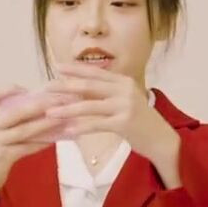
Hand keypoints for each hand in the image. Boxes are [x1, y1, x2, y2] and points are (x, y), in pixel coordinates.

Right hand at [0, 85, 69, 198]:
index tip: (26, 89)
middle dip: (39, 105)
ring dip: (45, 124)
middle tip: (58, 100)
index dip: (8, 89)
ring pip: (24, 130)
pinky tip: (54, 138)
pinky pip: (27, 147)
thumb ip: (5, 118)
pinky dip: (41, 142)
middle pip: (15, 112)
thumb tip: (37, 104)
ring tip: (61, 118)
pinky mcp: (3, 157)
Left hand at [41, 61, 179, 164]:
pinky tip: (68, 131)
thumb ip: (106, 93)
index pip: (94, 73)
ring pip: (89, 106)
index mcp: (123, 81)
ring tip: (50, 113)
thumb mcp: (124, 101)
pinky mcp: (124, 123)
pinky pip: (97, 124)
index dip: (74, 69)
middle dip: (65, 87)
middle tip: (46, 88)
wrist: (161, 139)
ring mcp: (125, 106)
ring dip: (67, 109)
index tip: (56, 67)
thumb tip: (79, 89)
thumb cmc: (139, 121)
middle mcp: (124, 90)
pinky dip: (81, 128)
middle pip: (89, 86)